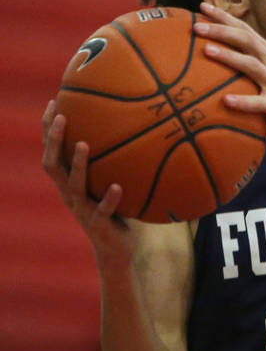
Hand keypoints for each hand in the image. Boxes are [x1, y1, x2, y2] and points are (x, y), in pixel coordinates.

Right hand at [41, 99, 134, 264]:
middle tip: (61, 117)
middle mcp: (69, 194)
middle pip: (52, 165)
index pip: (52, 152)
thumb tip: (132, 126)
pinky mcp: (99, 224)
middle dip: (54, 140)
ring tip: (85, 144)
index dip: (48, 130)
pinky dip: (109, 198)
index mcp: (68, 182)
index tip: (54, 102)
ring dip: (79, 164)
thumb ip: (113, 160)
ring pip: (73, 186)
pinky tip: (117, 186)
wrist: (116, 247)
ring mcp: (82, 210)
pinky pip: (103, 210)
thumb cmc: (114, 208)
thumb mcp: (110, 181)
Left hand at [194, 3, 265, 151]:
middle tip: (196, 25)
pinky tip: (226, 101)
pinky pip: (260, 103)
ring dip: (229, 56)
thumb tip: (215, 54)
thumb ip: (250, 63)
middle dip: (221, 30)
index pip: (246, 30)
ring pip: (252, 66)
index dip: (225, 17)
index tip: (202, 6)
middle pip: (248, 40)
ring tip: (206, 50)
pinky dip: (243, 101)